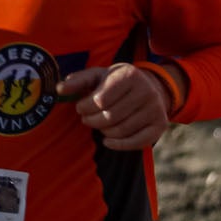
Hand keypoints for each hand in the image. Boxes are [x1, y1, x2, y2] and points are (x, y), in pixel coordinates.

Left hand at [58, 63, 173, 150]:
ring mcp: (156, 109)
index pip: (100, 100)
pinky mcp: (160, 125)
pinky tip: (107, 141)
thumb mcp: (97, 75)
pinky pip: (137, 142)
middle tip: (87, 118)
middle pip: (110, 117)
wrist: (149, 86)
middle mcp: (147, 91)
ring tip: (99, 125)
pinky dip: (119, 145)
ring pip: (121, 130)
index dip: (84, 107)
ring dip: (103, 131)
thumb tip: (60, 90)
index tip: (81, 107)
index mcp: (129, 75)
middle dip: (92, 121)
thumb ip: (77, 81)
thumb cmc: (115, 82)